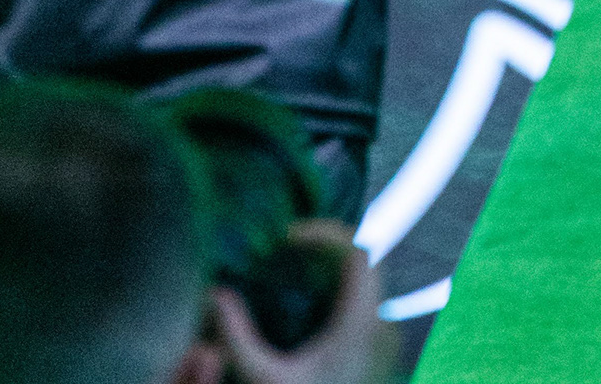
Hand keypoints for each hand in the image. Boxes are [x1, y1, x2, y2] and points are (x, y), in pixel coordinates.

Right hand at [209, 227, 390, 381]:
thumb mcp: (261, 381)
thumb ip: (237, 338)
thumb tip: (214, 294)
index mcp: (361, 323)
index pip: (358, 250)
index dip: (323, 232)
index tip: (285, 239)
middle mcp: (382, 324)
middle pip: (366, 258)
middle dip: (326, 245)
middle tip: (285, 251)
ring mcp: (386, 339)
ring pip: (370, 280)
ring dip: (334, 266)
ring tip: (292, 270)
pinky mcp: (380, 353)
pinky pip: (368, 302)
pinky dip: (341, 289)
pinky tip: (306, 303)